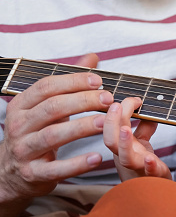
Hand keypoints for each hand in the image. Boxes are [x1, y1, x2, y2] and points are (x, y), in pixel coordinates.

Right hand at [0, 54, 113, 214]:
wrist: (10, 172)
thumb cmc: (36, 131)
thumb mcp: (47, 105)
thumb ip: (70, 83)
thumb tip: (92, 58)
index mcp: (22, 105)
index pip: (46, 87)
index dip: (73, 81)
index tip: (98, 80)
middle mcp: (19, 126)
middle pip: (52, 108)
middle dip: (83, 101)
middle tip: (108, 98)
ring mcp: (24, 150)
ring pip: (53, 135)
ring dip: (82, 127)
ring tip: (105, 122)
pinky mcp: (33, 173)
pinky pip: (56, 168)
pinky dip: (77, 164)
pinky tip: (97, 157)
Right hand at [103, 98, 170, 180]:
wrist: (156, 191)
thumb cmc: (144, 165)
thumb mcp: (142, 142)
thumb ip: (144, 126)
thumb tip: (147, 108)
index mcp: (122, 145)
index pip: (114, 126)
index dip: (119, 111)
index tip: (132, 98)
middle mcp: (126, 156)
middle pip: (111, 141)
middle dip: (111, 122)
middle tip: (115, 106)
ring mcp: (138, 167)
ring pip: (125, 158)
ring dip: (125, 142)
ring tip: (126, 129)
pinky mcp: (154, 176)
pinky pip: (149, 172)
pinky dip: (149, 165)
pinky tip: (150, 159)